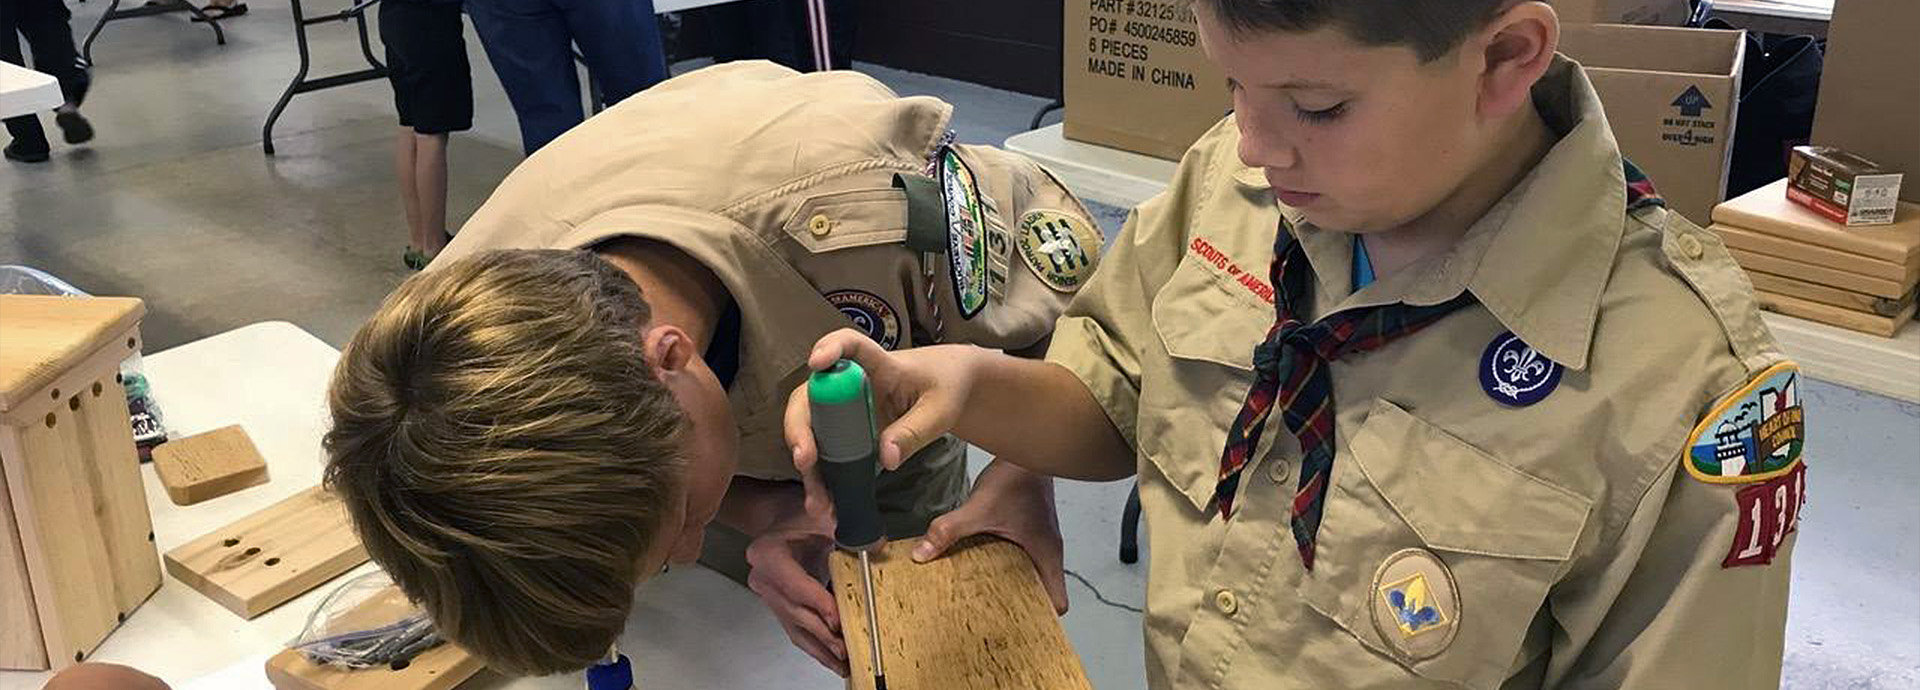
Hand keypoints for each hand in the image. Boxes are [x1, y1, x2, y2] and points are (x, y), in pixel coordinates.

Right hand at [745, 514, 847, 675]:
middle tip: (844, 648)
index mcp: (767, 554)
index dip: (817, 602)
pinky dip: (815, 646)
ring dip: (820, 648)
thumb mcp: (818, 508)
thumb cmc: (802, 515)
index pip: (795, 585)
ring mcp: (768, 596)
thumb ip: (826, 507)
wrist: (785, 518)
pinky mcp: (779, 607)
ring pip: (795, 627)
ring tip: (843, 664)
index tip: (837, 618)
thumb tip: (837, 515)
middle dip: (821, 633)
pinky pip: (796, 630)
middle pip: (795, 612)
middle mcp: (762, 578)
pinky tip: (833, 659)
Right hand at [787, 329, 986, 514]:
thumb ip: (914, 431)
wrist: (951, 390)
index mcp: (878, 364)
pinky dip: (826, 481)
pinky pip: (829, 455)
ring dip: (811, 467)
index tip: (816, 361)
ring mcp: (845, 410)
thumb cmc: (946, 387)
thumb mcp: (940, 410)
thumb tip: (886, 460)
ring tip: (819, 502)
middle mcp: (851, 383)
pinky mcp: (848, 434)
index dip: (830, 348)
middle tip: (805, 460)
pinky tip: (828, 506)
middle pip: (811, 396)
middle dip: (800, 428)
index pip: (850, 345)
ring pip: (813, 432)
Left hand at [914, 461, 1068, 613]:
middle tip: (990, 619)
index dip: (1042, 620)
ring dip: (1008, 585)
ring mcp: (1037, 542)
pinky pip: (1016, 557)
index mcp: (1046, 555)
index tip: (1018, 630)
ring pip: (1027, 575)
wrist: (1025, 449)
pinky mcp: (1026, 531)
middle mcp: (1046, 552)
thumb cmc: (1017, 478)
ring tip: (979, 597)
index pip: (1057, 602)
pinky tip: (977, 565)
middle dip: (1018, 608)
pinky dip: (1000, 564)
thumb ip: (950, 530)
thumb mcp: (980, 507)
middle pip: (1040, 593)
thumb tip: (922, 553)